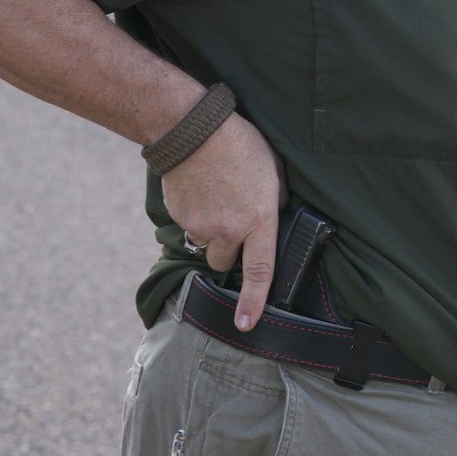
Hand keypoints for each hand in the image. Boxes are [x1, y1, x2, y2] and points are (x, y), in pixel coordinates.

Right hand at [161, 112, 287, 330]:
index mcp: (259, 219)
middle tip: (233, 222)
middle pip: (226, 263)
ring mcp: (201, 226)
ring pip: (206, 245)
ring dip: (212, 233)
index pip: (261, 271)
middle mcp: (229, 230)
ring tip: (218, 197)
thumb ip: (275, 201)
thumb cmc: (241, 145)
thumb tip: (273, 218)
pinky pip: (190, 228)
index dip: (254, 302)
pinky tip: (203, 191)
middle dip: (230, 252)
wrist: (194, 131)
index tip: (246, 324)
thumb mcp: (274, 170)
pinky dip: (196, 217)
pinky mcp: (180, 218)